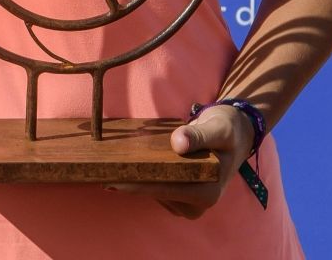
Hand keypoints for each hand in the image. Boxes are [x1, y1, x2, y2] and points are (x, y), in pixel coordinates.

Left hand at [105, 104, 254, 217]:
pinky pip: (154, 188)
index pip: (164, 188)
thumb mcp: (218, 129)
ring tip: (105, 166)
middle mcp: (198, 203)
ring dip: (131, 179)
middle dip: (128, 182)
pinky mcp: (178, 196)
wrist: (233, 134)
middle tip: (98, 171)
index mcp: (207, 192)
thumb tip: (179, 144)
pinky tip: (122, 166)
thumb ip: (199, 135)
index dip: (137, 184)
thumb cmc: (226, 130)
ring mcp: (187, 202)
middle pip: (154, 192)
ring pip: (152, 192)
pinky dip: (139, 177)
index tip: (111, 179)